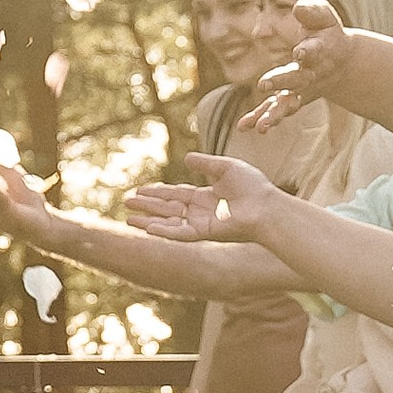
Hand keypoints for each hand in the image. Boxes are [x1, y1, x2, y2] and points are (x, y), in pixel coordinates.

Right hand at [129, 151, 281, 240]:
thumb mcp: (227, 167)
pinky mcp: (204, 233)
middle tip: (126, 202)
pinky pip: (179, 233)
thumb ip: (206, 164)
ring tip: (128, 217)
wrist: (266, 206)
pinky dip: (163, 231)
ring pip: (168, 222)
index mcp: (206, 196)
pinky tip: (146, 227)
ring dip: (148, 219)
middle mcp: (201, 211)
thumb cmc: (253, 186)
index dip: (158, 191)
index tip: (140, 189)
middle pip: (168, 208)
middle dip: (147, 205)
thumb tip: (186, 159)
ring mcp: (201, 223)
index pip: (176, 194)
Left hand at [246, 0, 349, 130]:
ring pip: (288, 103)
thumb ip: (312, 12)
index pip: (315, 50)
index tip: (300, 52)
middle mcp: (312, 73)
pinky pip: (275, 109)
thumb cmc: (328, 33)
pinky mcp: (291, 98)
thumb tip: (297, 8)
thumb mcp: (325, 17)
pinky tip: (244, 126)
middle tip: (263, 84)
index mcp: (321, 50)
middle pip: (298, 79)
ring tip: (262, 126)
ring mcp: (301, 90)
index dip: (309, 51)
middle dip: (282, 81)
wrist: (342, 62)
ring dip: (274, 114)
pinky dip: (259, 118)